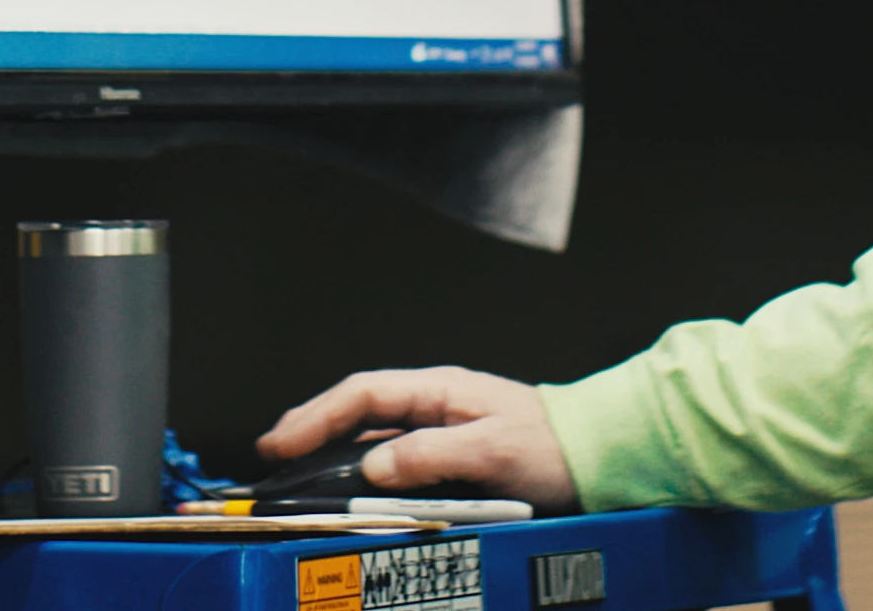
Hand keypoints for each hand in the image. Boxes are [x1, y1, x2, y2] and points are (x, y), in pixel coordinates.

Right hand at [257, 366, 579, 511]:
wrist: (599, 454)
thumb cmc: (555, 446)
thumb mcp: (492, 452)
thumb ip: (431, 455)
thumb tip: (374, 464)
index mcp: (441, 390)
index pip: (364, 394)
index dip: (317, 416)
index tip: (284, 442)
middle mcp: (436, 403)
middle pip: (358, 409)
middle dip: (311, 427)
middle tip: (273, 455)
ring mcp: (442, 426)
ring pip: (373, 432)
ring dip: (333, 447)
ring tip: (298, 469)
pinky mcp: (451, 453)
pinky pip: (396, 455)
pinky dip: (363, 466)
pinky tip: (349, 482)